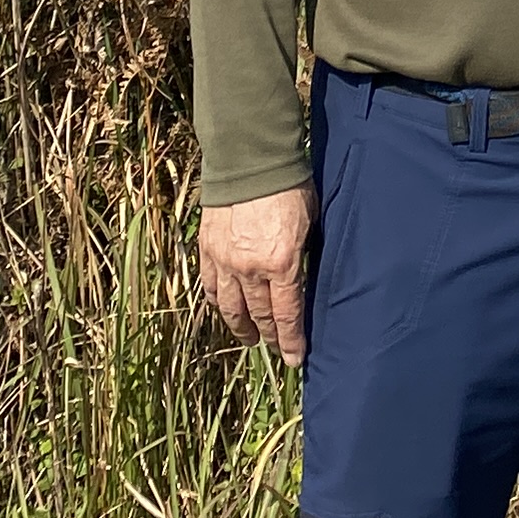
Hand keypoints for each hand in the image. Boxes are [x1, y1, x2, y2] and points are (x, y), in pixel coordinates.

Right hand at [199, 187, 315, 363]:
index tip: (294, 359)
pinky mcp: (208, 250)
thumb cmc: (289, 186)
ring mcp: (225, 262)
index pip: (287, 314)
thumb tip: (303, 276)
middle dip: (269, 336)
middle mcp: (251, 270)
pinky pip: (211, 287)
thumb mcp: (310, 221)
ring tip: (249, 338)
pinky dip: (219, 302)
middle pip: (260, 315)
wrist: (250, 159)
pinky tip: (225, 308)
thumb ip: (304, 253)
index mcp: (282, 263)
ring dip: (242, 326)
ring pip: (231, 308)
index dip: (291, 340)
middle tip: (274, 349)